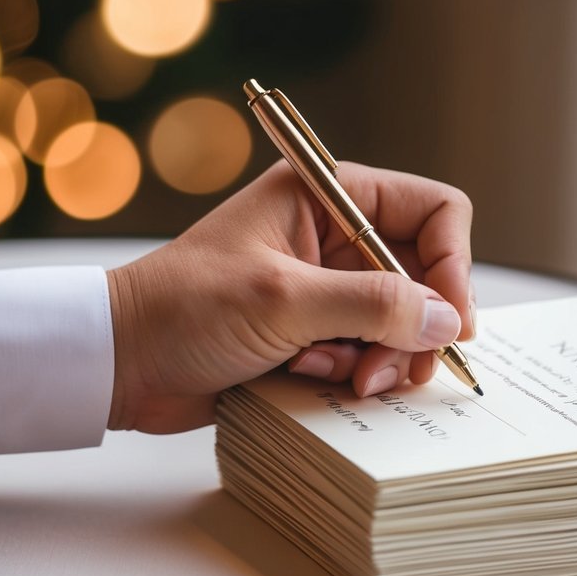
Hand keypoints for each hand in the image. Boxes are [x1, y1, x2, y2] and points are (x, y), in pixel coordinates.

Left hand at [106, 160, 475, 433]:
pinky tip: (309, 378)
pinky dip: (354, 374)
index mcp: (328, 196)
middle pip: (425, 276)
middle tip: (392, 369)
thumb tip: (445, 320)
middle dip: (416, 327)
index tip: (450, 320)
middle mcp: (336, 237)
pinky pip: (370, 354)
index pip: (433, 211)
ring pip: (403, 323)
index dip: (452, 263)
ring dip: (384, 358)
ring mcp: (328, 289)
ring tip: (344, 380)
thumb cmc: (186, 309)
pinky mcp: (317, 334)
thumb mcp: (283, 298)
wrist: (124, 362)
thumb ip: (371, 304)